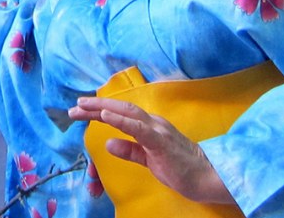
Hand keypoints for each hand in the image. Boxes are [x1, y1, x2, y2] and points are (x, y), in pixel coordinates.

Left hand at [68, 97, 234, 204]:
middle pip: (121, 108)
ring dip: (103, 108)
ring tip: (83, 107)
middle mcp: (154, 123)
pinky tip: (106, 116)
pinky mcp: (161, 141)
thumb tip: (108, 143)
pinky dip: (121, 120)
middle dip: (96, 105)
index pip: (123, 114)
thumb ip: (130, 151)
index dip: (101, 110)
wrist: (208, 178)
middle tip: (75, 105)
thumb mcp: (149, 160)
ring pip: (127, 112)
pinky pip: (138, 128)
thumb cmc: (181, 169)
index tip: (81, 109)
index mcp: (151, 127)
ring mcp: (158, 130)